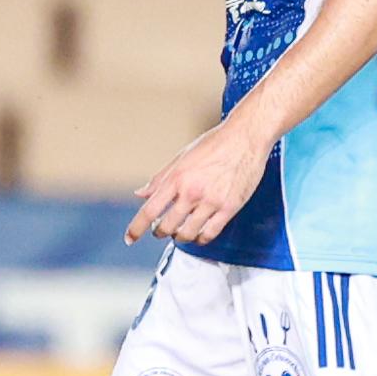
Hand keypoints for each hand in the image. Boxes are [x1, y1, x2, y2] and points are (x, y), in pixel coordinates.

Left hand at [125, 116, 273, 245]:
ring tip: (181, 233)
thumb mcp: (182, 157)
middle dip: (160, 232)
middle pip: (167, 227)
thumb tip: (142, 194)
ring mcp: (211, 201)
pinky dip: (201, 239)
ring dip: (180, 237)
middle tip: (161, 230)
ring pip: (188, 234)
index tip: (130, 238)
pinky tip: (199, 234)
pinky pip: (210, 233)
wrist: (246, 137)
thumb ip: (160, 178)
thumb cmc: (216, 143)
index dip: (136, 228)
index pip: (149, 210)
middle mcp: (192, 191)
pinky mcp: (229, 207)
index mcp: (177, 178)